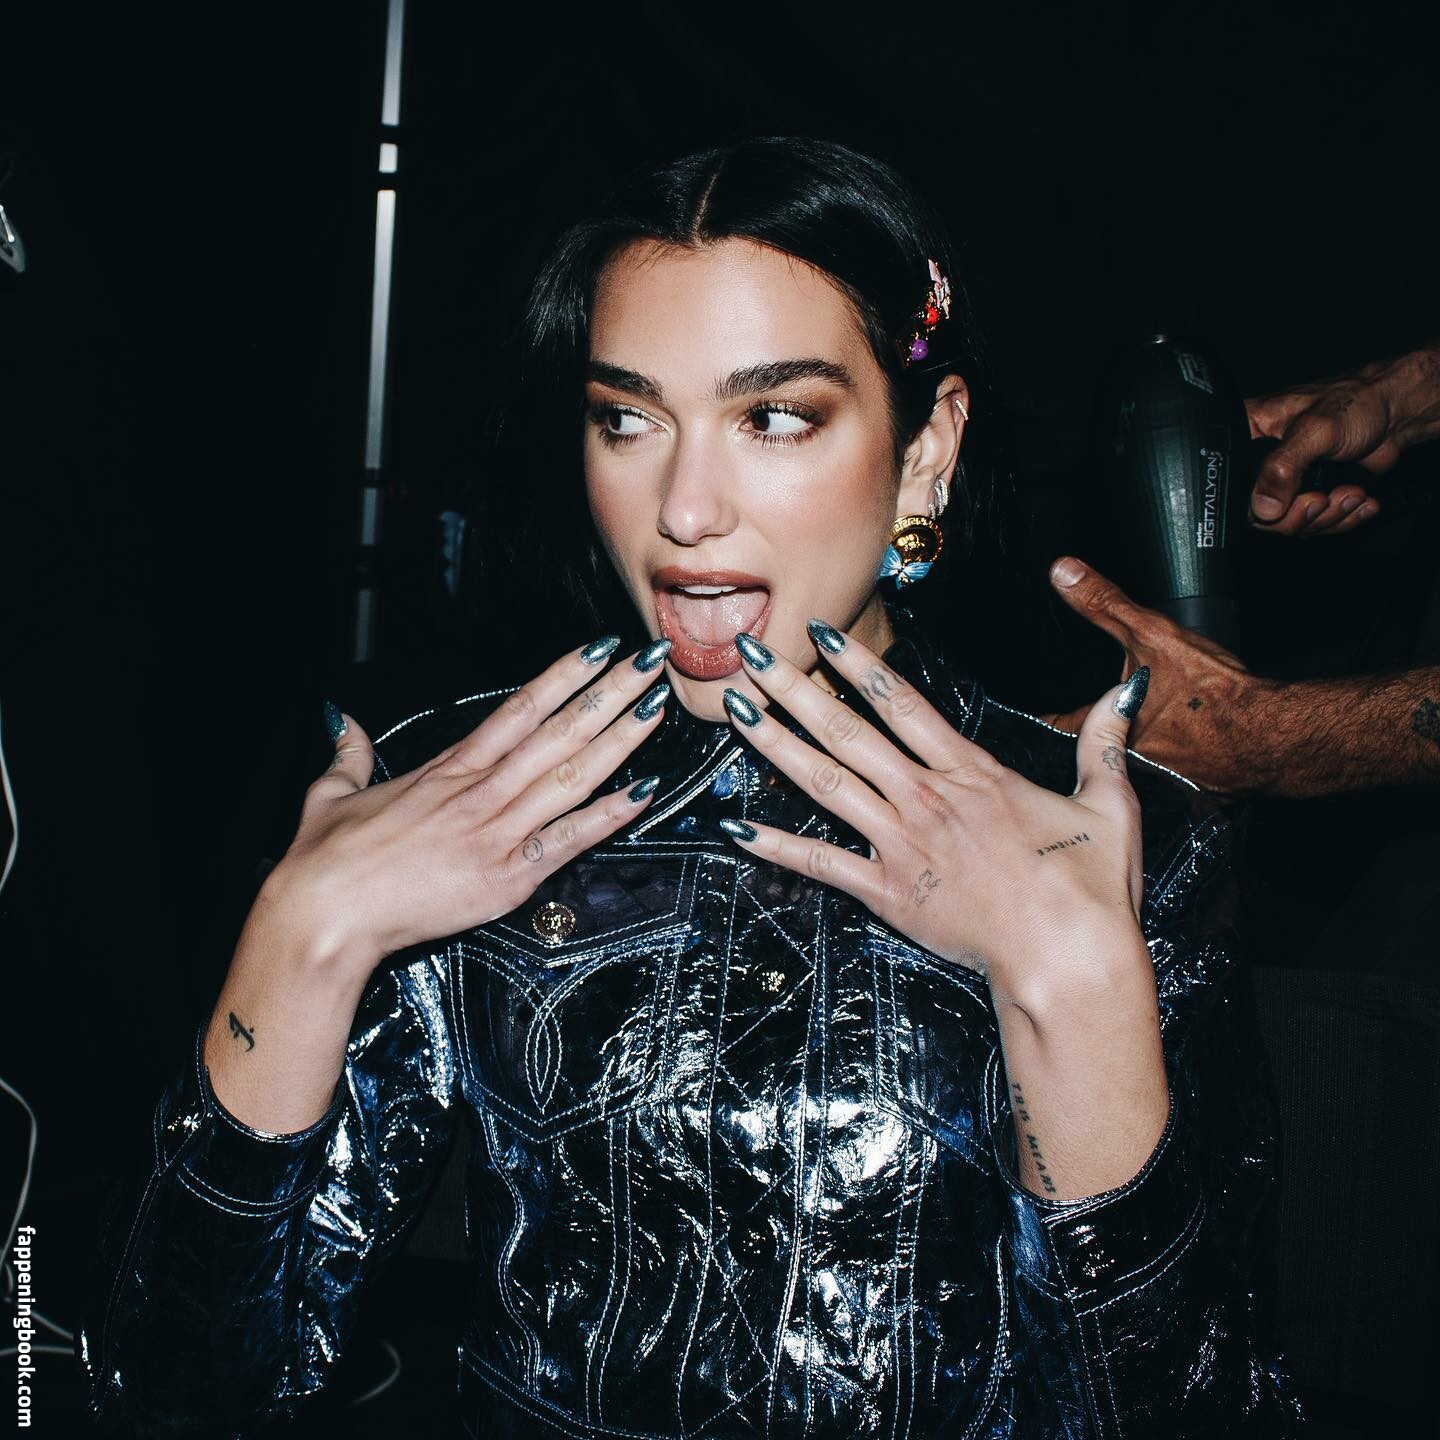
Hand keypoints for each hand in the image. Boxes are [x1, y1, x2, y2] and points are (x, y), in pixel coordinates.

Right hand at [260, 637, 673, 976]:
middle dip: (611, 694)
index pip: (520, 708)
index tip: (600, 650)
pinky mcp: (506, 879)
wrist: (322, 918)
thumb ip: (348, 753)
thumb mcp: (332, 794)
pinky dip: (609, 816)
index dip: (564, 675)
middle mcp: (480, 794)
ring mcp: (498, 834)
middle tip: (650, 662)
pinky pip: (569, 840)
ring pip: (573, 775)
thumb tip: (342, 722)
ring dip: (621, 740)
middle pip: (559, 731)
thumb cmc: (325, 862)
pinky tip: (643, 791)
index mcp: (447, 770)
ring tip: (657, 708)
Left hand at [717, 625, 1150, 1008]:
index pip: (903, 703)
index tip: (820, 634)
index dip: (857, 664)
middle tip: (753, 654)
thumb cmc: (1088, 890)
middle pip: (847, 730)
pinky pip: (821, 862)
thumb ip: (1104, 744)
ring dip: (775, 744)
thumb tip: (1125, 692)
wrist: (1069, 960)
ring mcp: (902, 843)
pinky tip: (736, 827)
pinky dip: (777, 845)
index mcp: (973, 773)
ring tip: (737, 713)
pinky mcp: (888, 892)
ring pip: (826, 782)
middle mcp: (928, 798)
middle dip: (794, 688)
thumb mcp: (1109, 805)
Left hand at [1042, 556, 1278, 794]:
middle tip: (1100, 718)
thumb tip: (1064, 573)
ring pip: (1139, 765)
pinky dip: (1181, 761)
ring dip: (1144, 748)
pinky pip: (1177, 777)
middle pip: (1101, 748)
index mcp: (1110, 728)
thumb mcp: (1151, 634)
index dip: (1052, 719)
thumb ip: (1104, 604)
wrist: (1271, 733)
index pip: (1063, 727)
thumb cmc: (1213, 691)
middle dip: (1102, 732)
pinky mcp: (1196, 793)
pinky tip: (1194, 745)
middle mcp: (1130, 763)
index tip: (1043, 716)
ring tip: (1157, 729)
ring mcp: (1162, 782)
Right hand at [1245, 343, 1439, 535]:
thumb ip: (1282, 468)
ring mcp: (1287, 482)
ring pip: (1291, 524)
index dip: (1258, 506)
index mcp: (1248, 436)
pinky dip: (1342, 518)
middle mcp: (1261, 462)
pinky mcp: (1311, 495)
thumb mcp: (1314, 431)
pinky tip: (1358, 500)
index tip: (1289, 501)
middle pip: (1261, 516)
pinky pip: (1316, 524)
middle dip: (1301, 515)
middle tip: (1324, 499)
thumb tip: (1263, 508)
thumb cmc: (1354, 403)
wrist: (1394, 412)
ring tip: (1352, 493)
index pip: (1233, 486)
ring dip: (1328, 516)